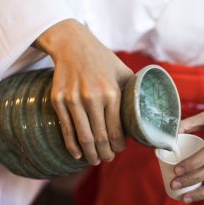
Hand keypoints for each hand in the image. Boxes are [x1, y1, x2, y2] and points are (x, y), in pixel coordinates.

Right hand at [34, 19, 132, 164]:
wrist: (72, 44)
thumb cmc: (102, 59)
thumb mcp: (123, 71)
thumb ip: (133, 92)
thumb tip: (144, 112)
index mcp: (111, 93)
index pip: (116, 130)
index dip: (118, 146)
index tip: (120, 150)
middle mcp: (92, 98)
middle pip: (100, 138)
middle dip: (105, 154)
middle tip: (107, 159)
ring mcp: (73, 100)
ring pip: (83, 137)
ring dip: (89, 154)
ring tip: (95, 160)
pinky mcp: (58, 100)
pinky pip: (66, 129)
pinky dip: (72, 145)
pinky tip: (77, 154)